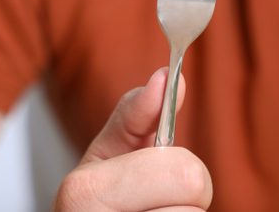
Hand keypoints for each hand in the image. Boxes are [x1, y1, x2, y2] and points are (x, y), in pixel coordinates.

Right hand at [51, 69, 212, 211]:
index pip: (186, 174)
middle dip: (185, 200)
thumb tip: (166, 78)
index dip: (182, 173)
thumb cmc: (96, 205)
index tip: (158, 178)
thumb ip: (137, 115)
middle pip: (194, 206)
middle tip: (156, 204)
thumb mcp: (107, 156)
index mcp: (85, 191)